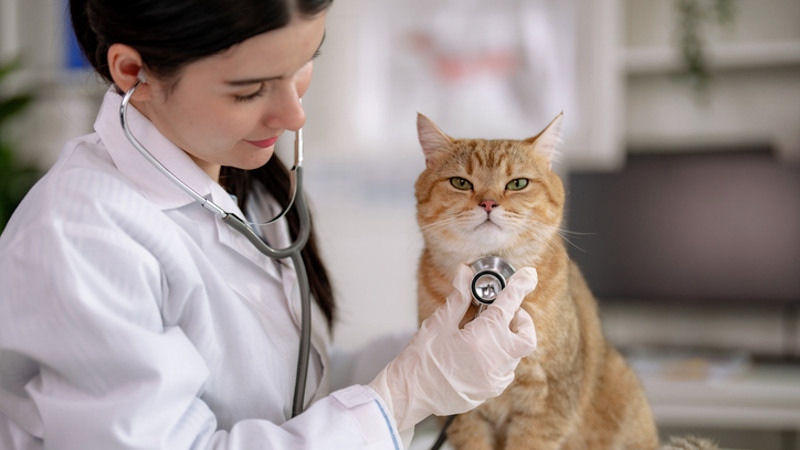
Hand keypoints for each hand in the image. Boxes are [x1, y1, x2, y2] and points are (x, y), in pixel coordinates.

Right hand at [368, 264, 537, 430]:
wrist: (409, 393)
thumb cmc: (420, 359)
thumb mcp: (439, 323)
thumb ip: (459, 297)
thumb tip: (465, 273)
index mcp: (481, 339)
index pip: (509, 305)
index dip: (521, 287)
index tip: (528, 276)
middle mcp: (493, 361)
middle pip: (526, 337)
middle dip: (522, 321)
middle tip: (505, 313)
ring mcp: (493, 380)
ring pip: (516, 356)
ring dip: (508, 340)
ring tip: (486, 333)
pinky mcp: (488, 392)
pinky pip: (505, 372)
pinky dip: (501, 359)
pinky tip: (482, 353)